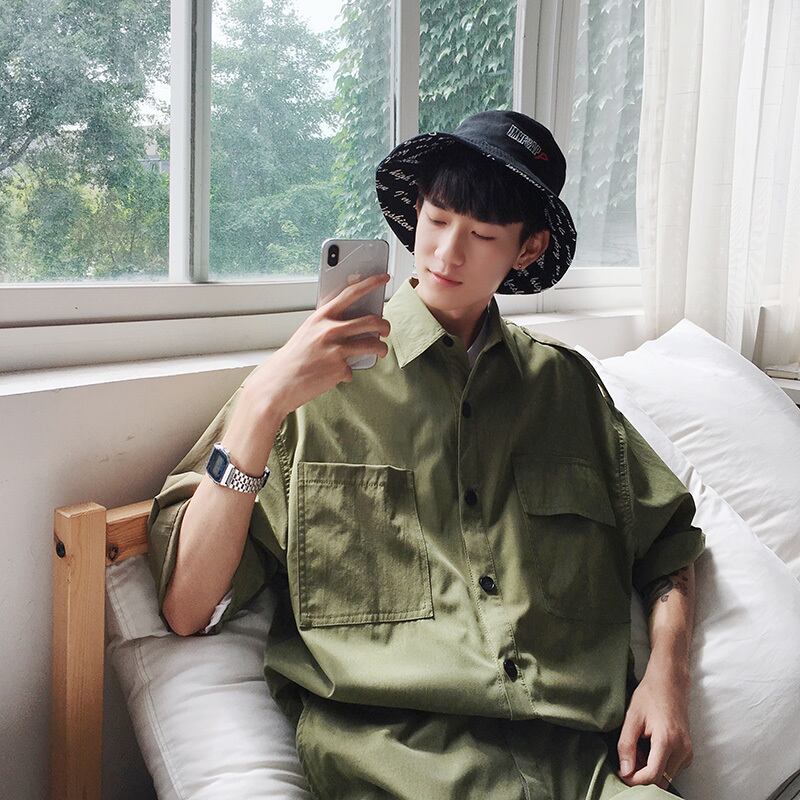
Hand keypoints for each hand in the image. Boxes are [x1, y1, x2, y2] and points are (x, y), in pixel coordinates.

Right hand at [242, 272, 390, 418]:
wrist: (278, 383)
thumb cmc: (293, 357)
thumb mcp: (309, 332)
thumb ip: (329, 325)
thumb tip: (355, 324)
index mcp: (321, 317)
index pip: (351, 293)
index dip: (371, 282)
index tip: (384, 277)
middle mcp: (330, 330)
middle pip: (372, 321)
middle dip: (385, 325)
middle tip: (386, 330)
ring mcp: (337, 350)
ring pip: (373, 345)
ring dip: (381, 349)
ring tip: (380, 351)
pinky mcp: (340, 369)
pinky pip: (353, 369)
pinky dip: (347, 372)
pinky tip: (335, 374)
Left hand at [616, 660, 693, 790]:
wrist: (670, 682)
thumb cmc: (650, 695)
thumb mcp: (632, 717)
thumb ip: (626, 746)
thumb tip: (625, 771)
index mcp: (667, 741)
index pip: (652, 776)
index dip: (634, 780)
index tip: (622, 773)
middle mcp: (682, 750)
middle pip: (661, 780)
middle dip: (641, 777)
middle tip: (627, 760)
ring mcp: (687, 752)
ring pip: (666, 776)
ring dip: (649, 770)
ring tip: (637, 748)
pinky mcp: (687, 752)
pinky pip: (671, 768)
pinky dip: (657, 764)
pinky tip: (647, 747)